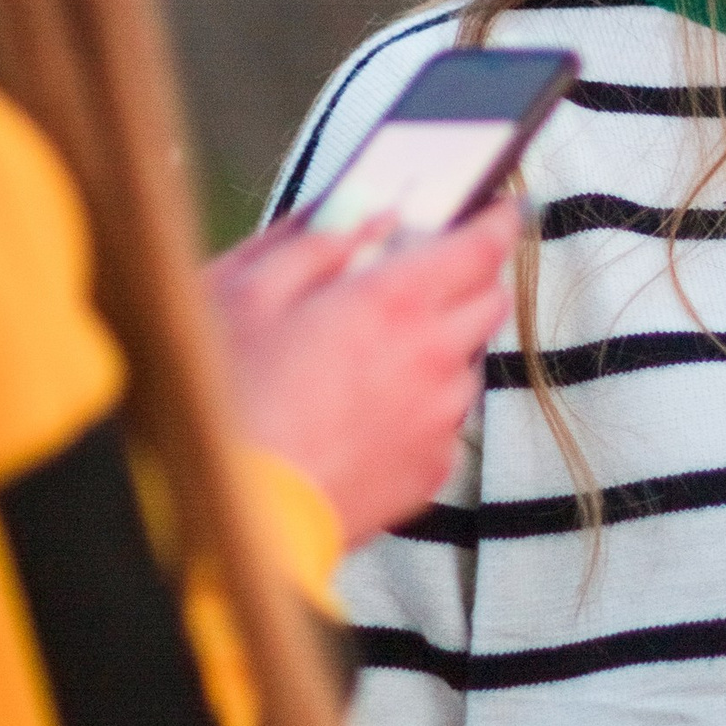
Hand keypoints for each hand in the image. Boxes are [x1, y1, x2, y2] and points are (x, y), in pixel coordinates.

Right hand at [208, 201, 518, 547]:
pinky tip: (362, 414)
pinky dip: (419, 406)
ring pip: (466, 361)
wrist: (233, 519)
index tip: (500, 206)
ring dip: (439, 345)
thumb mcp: (246, 291)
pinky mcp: (431, 470)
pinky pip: (443, 420)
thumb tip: (364, 215)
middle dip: (468, 278)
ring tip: (369, 359)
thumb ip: (315, 242)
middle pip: (490, 299)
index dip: (498, 218)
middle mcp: (436, 357)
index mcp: (396, 300)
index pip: (483, 244)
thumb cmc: (225, 398)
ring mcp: (440, 419)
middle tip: (418, 278)